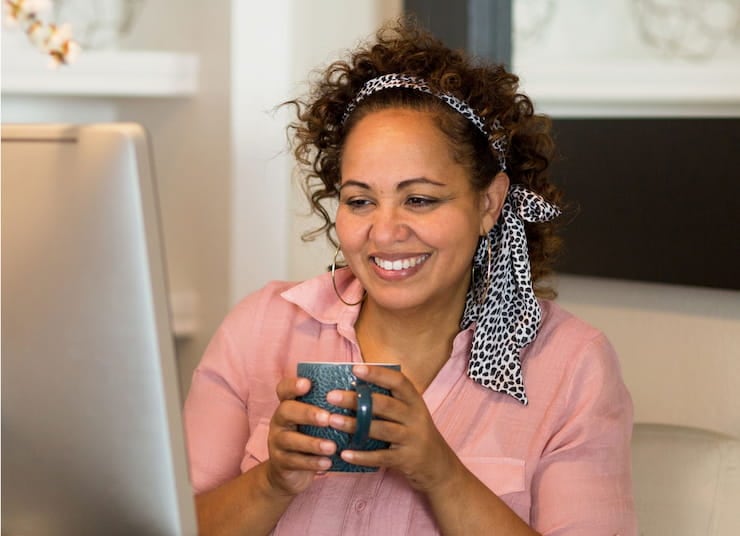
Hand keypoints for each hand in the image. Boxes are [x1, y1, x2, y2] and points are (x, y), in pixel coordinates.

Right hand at [264, 377, 336, 496]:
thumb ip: (327, 408)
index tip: (307, 384)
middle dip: (307, 413)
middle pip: (286, 411)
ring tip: (332, 447)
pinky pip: (294, 462)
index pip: (284, 389)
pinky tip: (327, 463)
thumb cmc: (310, 437)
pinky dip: (312, 463)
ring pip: (290, 439)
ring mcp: (277, 441)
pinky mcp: (280, 462)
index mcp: (289, 405)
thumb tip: (356, 395)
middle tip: (327, 418)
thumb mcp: (314, 421)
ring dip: (313, 443)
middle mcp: (279, 420)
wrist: (289, 473)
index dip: (293, 385)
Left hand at [326, 365, 459, 491]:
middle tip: (332, 396)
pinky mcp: (406, 459)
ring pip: (381, 429)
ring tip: (333, 421)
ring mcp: (412, 439)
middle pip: (385, 405)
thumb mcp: (410, 414)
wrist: (439, 466)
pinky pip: (381, 457)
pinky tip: (345, 453)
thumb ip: (390, 401)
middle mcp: (415, 417)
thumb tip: (353, 387)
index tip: (355, 369)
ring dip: (354, 425)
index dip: (378, 374)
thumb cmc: (416, 434)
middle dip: (357, 399)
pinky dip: (362, 456)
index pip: (398, 382)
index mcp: (415, 402)